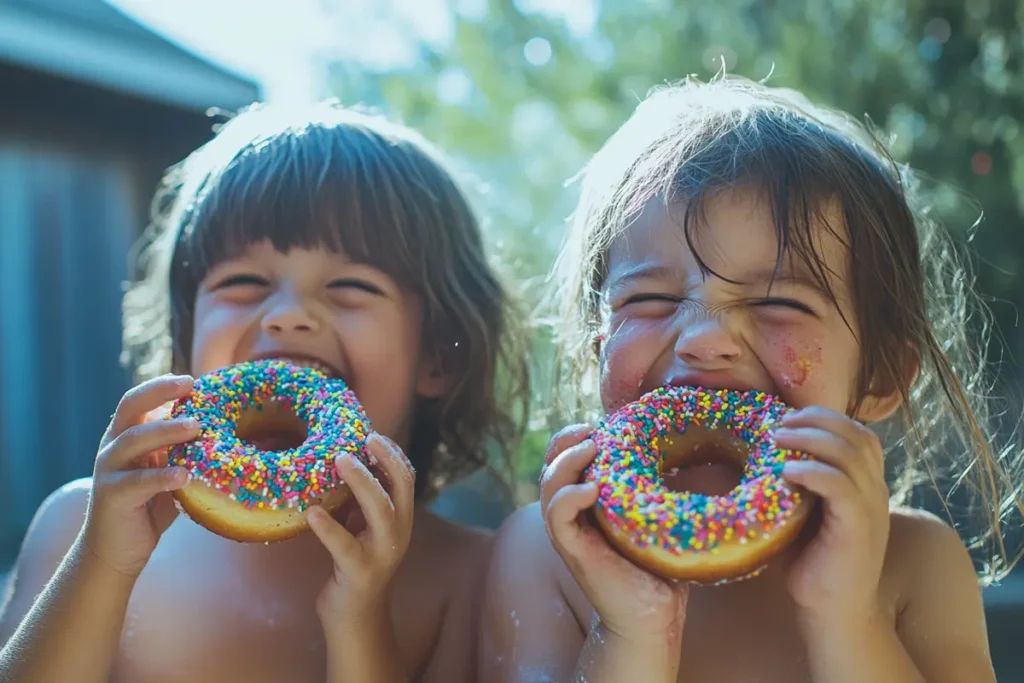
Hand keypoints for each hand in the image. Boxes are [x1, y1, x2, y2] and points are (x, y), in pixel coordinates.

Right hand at [81, 374, 198, 576]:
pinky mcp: (110, 496)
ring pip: (133, 440)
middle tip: (190, 386)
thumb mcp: (170, 470)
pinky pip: (136, 482)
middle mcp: (113, 446)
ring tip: (195, 426)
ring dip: (165, 430)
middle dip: (159, 392)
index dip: (163, 386)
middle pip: (130, 407)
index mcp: (127, 435)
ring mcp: (109, 470)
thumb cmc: (150, 506)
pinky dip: (162, 477)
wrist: (116, 550)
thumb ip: (187, 451)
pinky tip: (185, 476)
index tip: (192, 379)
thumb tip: (233, 433)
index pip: (140, 399)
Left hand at [307, 433, 414, 624]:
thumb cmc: (354, 564)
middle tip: (363, 438)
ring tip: (340, 461)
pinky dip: (328, 527)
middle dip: (385, 460)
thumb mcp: (362, 527)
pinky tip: (312, 512)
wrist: (357, 617)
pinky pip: (344, 545)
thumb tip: (339, 460)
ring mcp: (382, 553)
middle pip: (400, 487)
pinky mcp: (360, 572)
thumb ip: (359, 501)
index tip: (373, 434)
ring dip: (361, 482)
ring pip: (380, 511)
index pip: (407, 478)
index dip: (394, 454)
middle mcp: (399, 533)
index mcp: (400, 519)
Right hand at [540, 425, 687, 642]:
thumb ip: (667, 486)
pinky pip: (557, 518)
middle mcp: (575, 513)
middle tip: (591, 428)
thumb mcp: (663, 515)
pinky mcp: (574, 552)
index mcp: (591, 501)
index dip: (577, 435)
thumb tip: (699, 447)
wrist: (654, 618)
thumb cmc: (662, 567)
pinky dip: (568, 497)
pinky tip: (590, 488)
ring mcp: (571, 532)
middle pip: (551, 464)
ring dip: (565, 461)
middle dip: (566, 439)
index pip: (568, 458)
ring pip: (549, 485)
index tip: (601, 422)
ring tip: (590, 447)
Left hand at [775, 407, 889, 626]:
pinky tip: (786, 471)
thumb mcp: (804, 512)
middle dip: (816, 420)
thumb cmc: (811, 563)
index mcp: (867, 484)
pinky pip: (841, 487)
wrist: (834, 614)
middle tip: (779, 424)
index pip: (859, 433)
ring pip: (851, 454)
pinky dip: (813, 472)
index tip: (787, 418)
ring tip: (776, 439)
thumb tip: (760, 451)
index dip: (825, 418)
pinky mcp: (859, 529)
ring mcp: (871, 509)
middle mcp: (875, 491)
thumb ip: (798, 482)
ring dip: (810, 439)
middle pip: (857, 434)